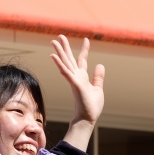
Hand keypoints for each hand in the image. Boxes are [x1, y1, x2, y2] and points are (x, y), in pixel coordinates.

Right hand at [50, 35, 104, 149]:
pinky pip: (65, 72)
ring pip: (65, 63)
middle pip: (70, 59)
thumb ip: (98, 77)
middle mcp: (76, 76)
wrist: (87, 118)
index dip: (84, 50)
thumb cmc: (91, 106)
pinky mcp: (74, 85)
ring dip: (59, 52)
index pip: (83, 60)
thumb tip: (100, 64)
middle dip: (65, 47)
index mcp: (82, 77)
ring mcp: (74, 80)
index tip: (86, 39)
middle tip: (60, 36)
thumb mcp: (98, 89)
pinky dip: (60, 64)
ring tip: (53, 41)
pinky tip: (53, 56)